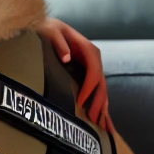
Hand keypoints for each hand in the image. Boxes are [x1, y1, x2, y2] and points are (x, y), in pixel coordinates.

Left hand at [36, 18, 112, 132]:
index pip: (93, 72)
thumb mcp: (51, 30)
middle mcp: (94, 59)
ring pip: (102, 91)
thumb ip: (59, 42)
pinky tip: (105, 122)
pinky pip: (97, 92)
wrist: (48, 26)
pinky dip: (102, 107)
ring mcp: (93, 67)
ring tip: (104, 127)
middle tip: (93, 120)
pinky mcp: (88, 73)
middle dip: (98, 103)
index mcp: (88, 49)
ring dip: (103, 109)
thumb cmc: (48, 28)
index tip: (80, 102)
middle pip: (101, 84)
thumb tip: (68, 57)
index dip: (89, 88)